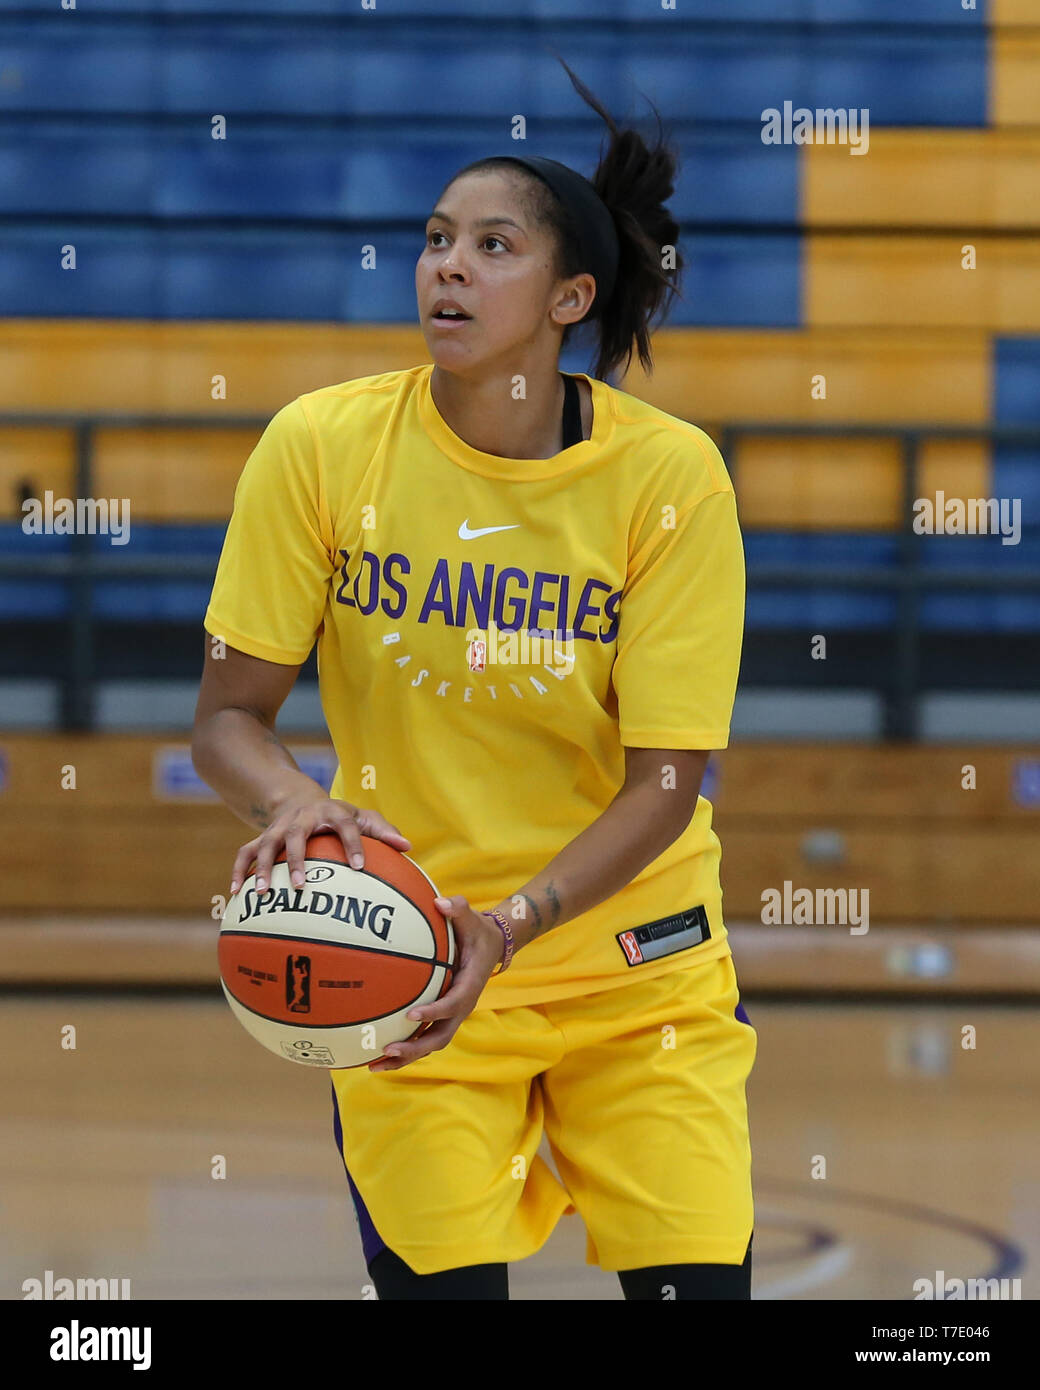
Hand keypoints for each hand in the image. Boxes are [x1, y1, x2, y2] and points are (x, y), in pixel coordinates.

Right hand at [229, 793, 410, 894]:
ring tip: (261, 892)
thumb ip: (383, 831)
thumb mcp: (363, 817)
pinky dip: (239, 871)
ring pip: (266, 844)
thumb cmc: (340, 817)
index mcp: (332, 812)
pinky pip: (245, 853)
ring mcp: (279, 827)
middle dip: (296, 858)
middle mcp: (302, 817)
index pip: (345, 825)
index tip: (360, 868)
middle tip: (300, 885)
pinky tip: (236, 894)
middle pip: (296, 834)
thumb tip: (407, 847)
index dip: (352, 844)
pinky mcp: (262, 836)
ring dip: (262, 867)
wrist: (301, 799)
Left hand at [369, 894, 504, 1071]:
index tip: (411, 1014)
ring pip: (430, 1044)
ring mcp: (451, 1015)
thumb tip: (441, 903)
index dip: (435, 1012)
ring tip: (374, 1065)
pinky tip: (374, 1052)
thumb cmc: (476, 931)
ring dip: (405, 1057)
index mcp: (470, 985)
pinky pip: (422, 1038)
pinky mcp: (441, 1017)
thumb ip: (459, 909)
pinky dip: (403, 1048)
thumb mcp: (472, 917)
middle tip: (387, 1050)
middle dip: (415, 1048)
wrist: (491, 946)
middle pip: (440, 1037)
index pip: (454, 1004)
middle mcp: (461, 1007)